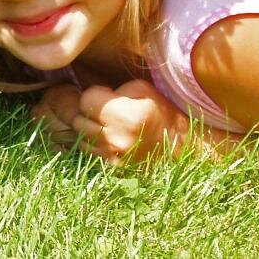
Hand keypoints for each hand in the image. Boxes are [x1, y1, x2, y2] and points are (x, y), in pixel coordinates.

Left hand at [32, 80, 188, 164]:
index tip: (105, 95)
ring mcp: (113, 157)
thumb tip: (93, 98)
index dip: (94, 94)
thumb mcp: (141, 89)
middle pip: (79, 121)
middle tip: (104, 109)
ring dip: (88, 129)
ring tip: (106, 123)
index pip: (86, 101)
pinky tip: (108, 136)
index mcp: (125, 117)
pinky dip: (94, 144)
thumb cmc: (160, 110)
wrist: (178, 143)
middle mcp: (116, 140)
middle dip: (88, 112)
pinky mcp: (112, 168)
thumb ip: (113, 91)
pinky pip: (89, 153)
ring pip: (81, 139)